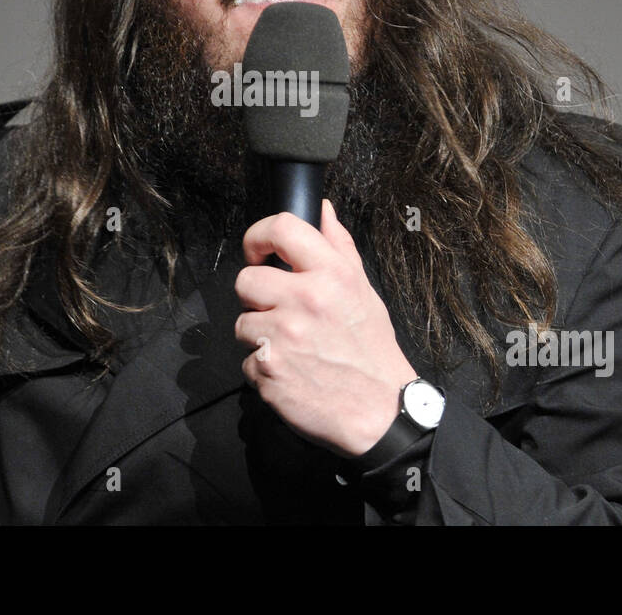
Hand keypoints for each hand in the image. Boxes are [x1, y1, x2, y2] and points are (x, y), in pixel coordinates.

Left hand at [234, 199, 418, 457]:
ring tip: (293, 346)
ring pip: (242, 322)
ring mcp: (283, 334)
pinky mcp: (267, 368)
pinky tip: (291, 370)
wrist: (379, 411)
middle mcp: (305, 299)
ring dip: (260, 335)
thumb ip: (339, 247)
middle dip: (258, 297)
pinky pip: (247, 359)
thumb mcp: (363, 290)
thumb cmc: (371, 350)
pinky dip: (264, 366)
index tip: (258, 252)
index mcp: (332, 274)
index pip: (282, 228)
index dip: (259, 236)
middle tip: (282, 312)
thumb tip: (321, 210)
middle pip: (246, 280)